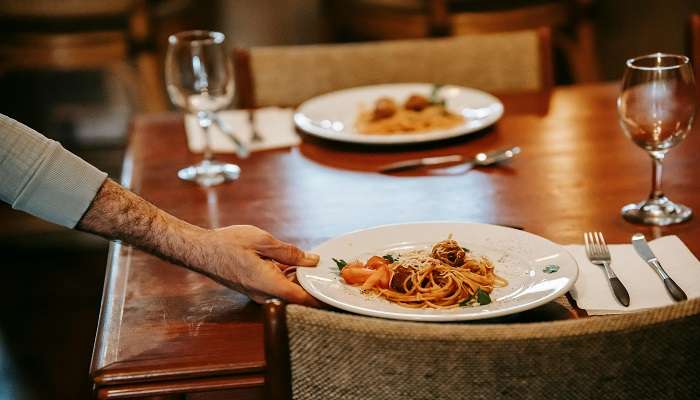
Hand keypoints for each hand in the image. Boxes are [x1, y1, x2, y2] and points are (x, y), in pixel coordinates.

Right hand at [198, 225, 320, 305]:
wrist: (201, 251)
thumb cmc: (228, 244)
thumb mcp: (263, 241)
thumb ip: (290, 252)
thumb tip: (312, 260)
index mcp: (268, 284)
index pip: (302, 299)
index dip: (321, 297)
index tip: (336, 292)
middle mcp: (264, 295)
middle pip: (297, 296)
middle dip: (312, 284)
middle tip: (327, 270)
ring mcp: (258, 294)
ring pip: (287, 291)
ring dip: (299, 279)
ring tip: (311, 262)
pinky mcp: (255, 290)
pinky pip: (277, 288)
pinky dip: (287, 277)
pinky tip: (290, 263)